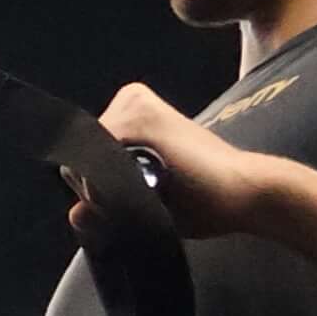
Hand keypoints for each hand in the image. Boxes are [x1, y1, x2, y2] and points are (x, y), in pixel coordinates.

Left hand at [83, 77, 275, 242]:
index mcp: (129, 114)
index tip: (145, 195)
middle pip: (78, 160)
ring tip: (158, 189)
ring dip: (111, 192)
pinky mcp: (136, 116)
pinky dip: (115, 186)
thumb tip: (74, 214)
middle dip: (102, 191)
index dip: (103, 192)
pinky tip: (151, 185)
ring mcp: (130, 104)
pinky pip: (97, 164)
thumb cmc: (201, 198)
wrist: (242, 190)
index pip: (85, 162)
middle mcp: (126, 101)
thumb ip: (107, 206)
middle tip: (153, 194)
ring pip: (84, 164)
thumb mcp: (146, 202)